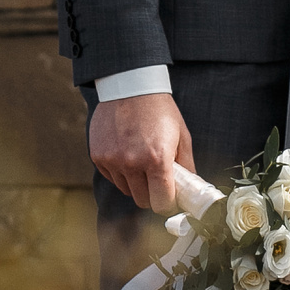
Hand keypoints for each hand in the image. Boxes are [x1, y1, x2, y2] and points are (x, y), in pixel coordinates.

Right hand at [87, 92, 195, 212]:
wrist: (130, 86)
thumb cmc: (159, 110)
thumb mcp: (181, 136)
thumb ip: (186, 166)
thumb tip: (190, 189)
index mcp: (156, 159)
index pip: (161, 202)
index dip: (167, 203)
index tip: (169, 198)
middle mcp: (131, 162)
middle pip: (142, 201)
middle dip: (151, 195)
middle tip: (156, 181)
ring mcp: (112, 160)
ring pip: (126, 190)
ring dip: (135, 183)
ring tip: (140, 162)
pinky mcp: (98, 156)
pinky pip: (111, 177)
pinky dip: (120, 172)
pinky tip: (126, 153)